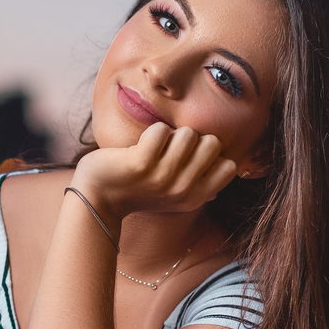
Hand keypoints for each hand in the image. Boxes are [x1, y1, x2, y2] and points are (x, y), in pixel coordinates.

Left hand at [75, 122, 236, 221]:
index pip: (229, 166)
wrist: (98, 198)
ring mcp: (162, 178)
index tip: (190, 160)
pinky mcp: (141, 164)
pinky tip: (139, 146)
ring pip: (188, 133)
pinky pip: (161, 130)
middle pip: (212, 143)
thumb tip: (229, 168)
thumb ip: (202, 185)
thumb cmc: (138, 190)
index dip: (211, 155)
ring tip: (154, 148)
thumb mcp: (176, 196)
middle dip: (192, 139)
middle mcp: (182, 191)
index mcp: (194, 198)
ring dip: (171, 133)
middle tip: (170, 151)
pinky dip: (151, 131)